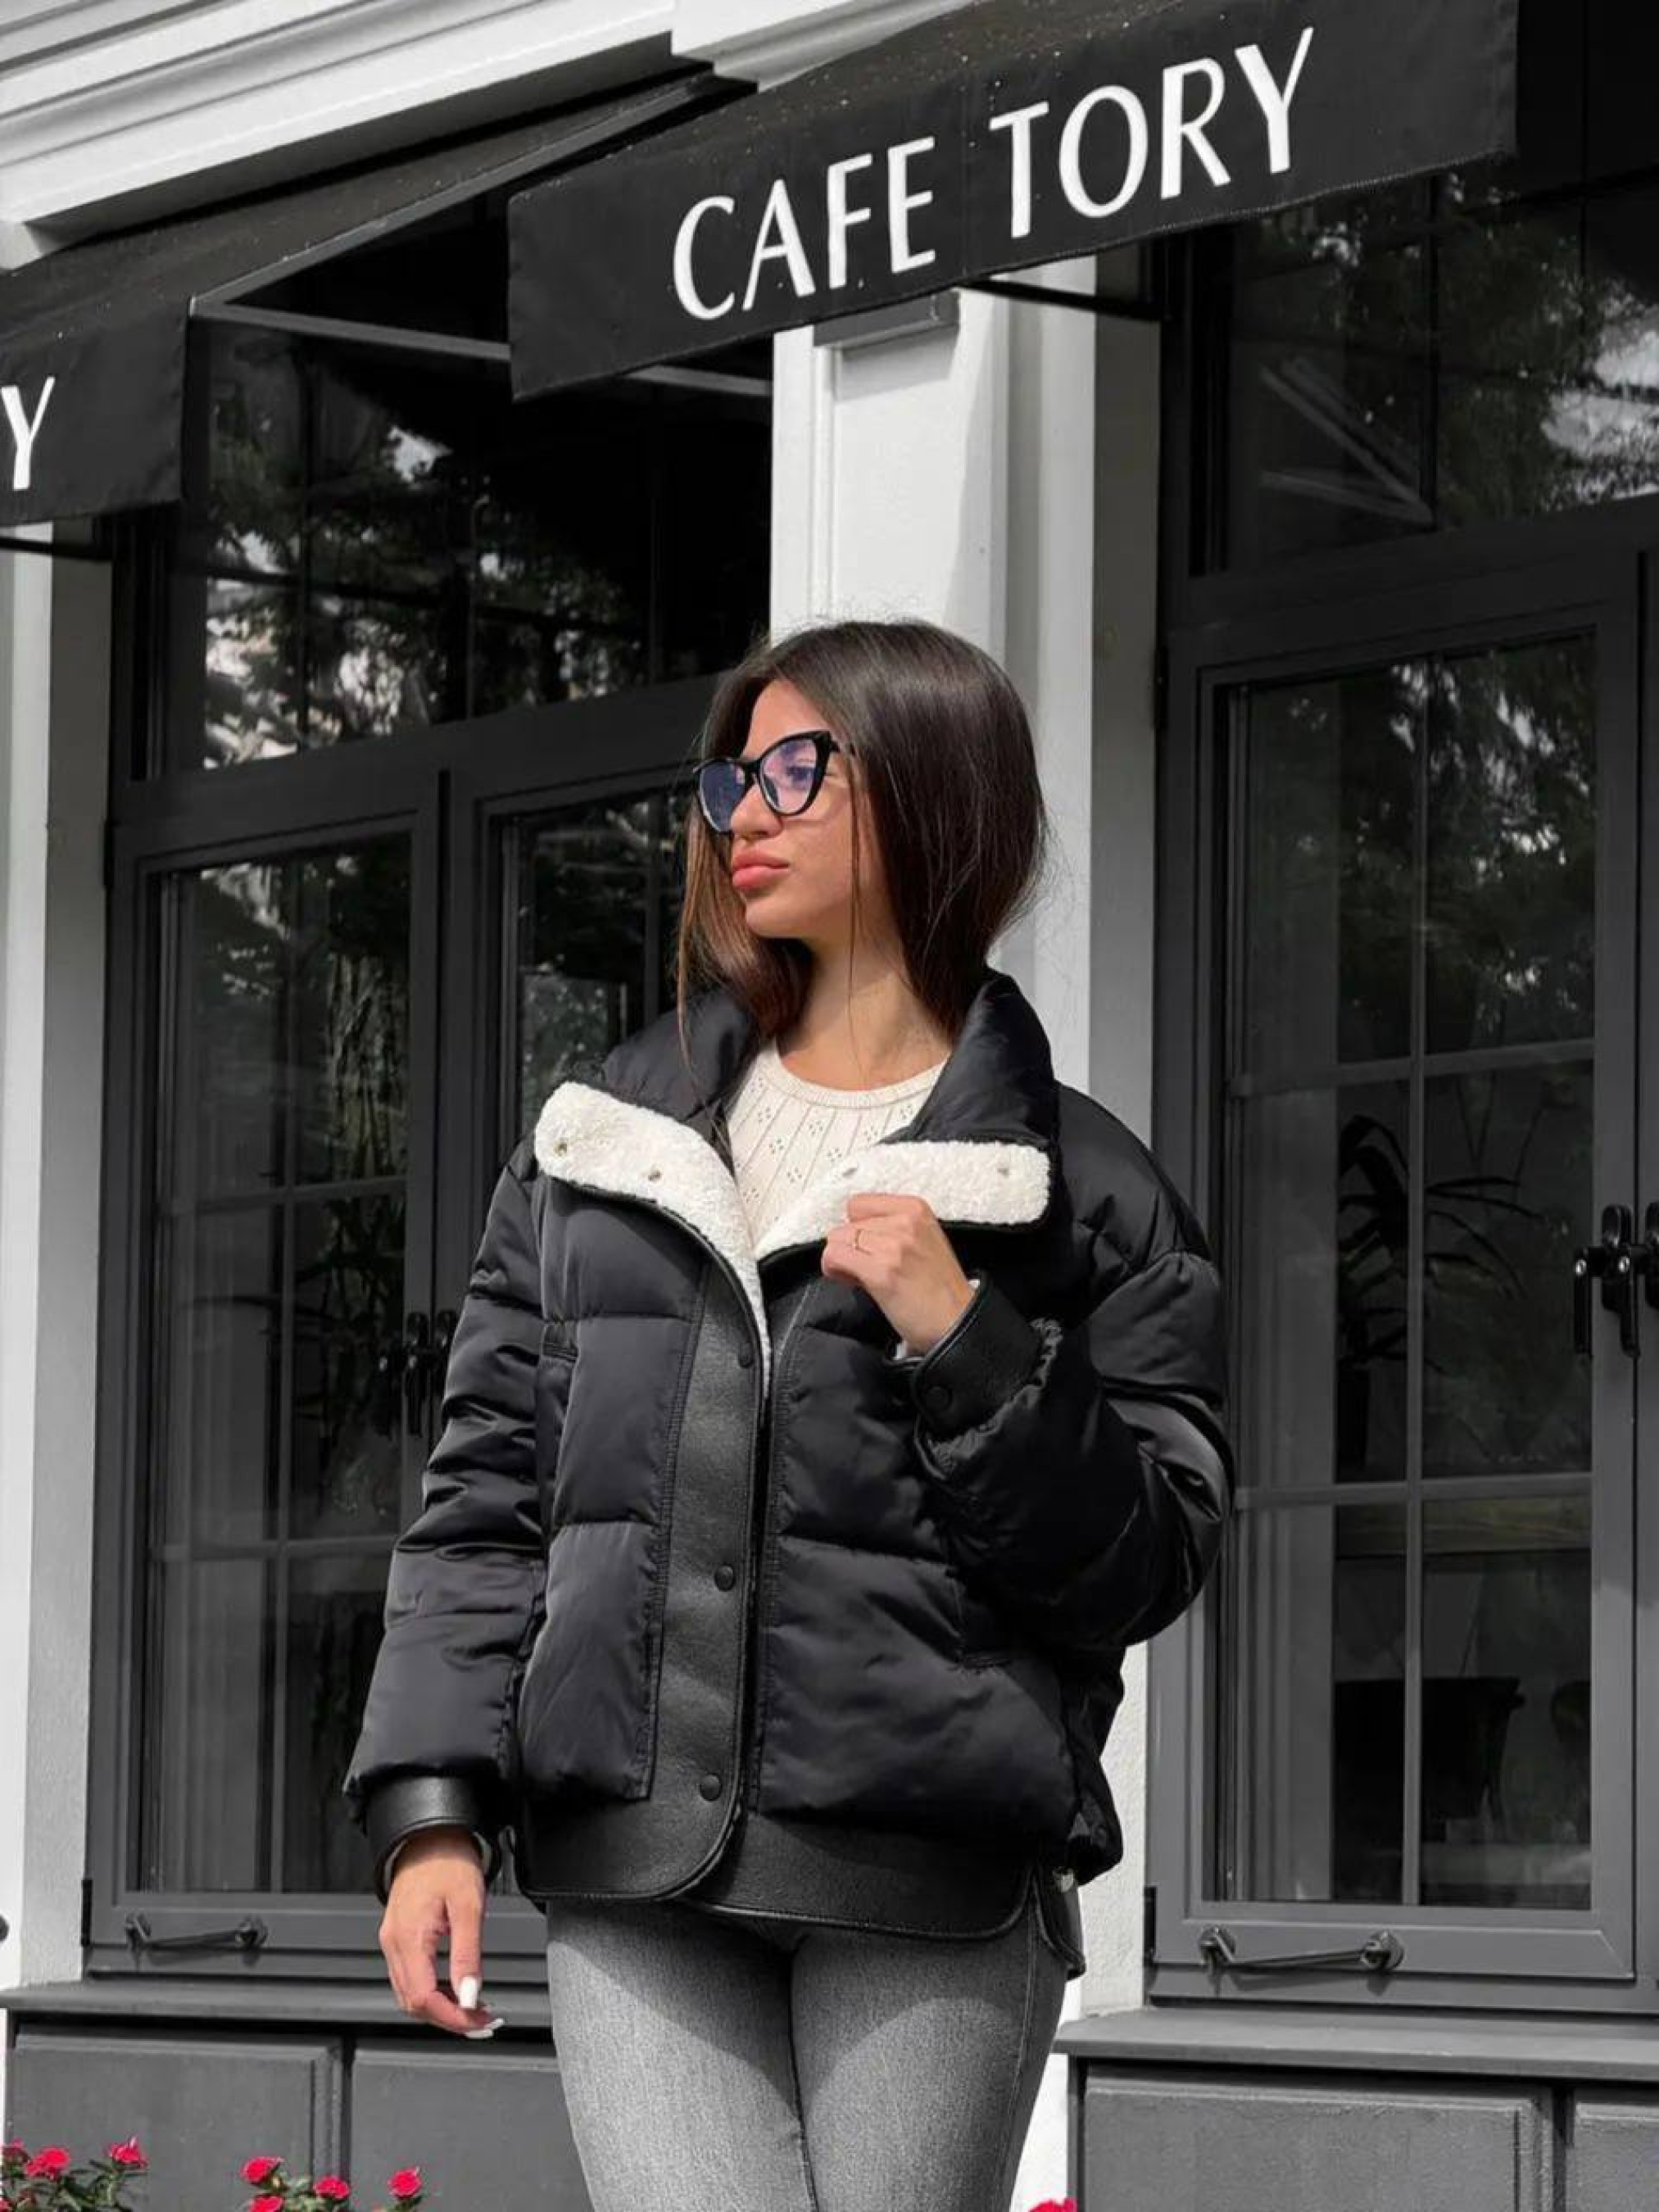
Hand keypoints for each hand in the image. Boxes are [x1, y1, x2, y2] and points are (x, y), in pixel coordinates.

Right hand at [379, 1828, 503, 2037]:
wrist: (429, 1833)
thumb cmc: (448, 1859)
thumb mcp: (468, 1905)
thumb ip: (468, 1955)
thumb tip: (471, 1996)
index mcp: (408, 1937)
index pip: (423, 1999)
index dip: (453, 2018)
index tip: (480, 2023)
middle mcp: (394, 1943)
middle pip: (414, 2003)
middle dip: (450, 2018)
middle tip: (484, 2022)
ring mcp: (393, 1940)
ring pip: (410, 1994)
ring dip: (442, 2008)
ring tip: (475, 2009)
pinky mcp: (398, 1936)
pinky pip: (410, 1976)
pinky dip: (433, 1991)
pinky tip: (455, 1989)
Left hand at [821, 1192, 976, 1355]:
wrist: (957, 1321)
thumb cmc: (942, 1290)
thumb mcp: (925, 1241)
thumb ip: (892, 1230)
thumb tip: (857, 1234)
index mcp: (915, 1209)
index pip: (859, 1204)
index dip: (857, 1227)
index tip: (866, 1245)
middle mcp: (904, 1223)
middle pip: (846, 1224)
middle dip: (850, 1247)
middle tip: (865, 1267)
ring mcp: (892, 1246)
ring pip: (836, 1240)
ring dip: (842, 1260)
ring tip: (861, 1276)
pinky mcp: (880, 1272)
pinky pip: (835, 1257)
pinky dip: (836, 1271)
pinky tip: (854, 1282)